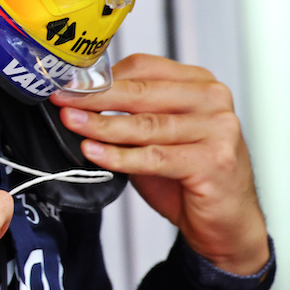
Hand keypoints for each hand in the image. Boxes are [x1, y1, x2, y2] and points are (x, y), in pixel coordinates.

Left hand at [50, 54, 269, 275]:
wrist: (226, 223)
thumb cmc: (190, 176)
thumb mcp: (159, 136)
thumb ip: (132, 116)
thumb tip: (82, 101)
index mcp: (200, 83)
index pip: (145, 66)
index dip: (104, 75)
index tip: (72, 83)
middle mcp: (213, 99)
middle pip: (143, 91)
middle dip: (96, 96)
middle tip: (63, 99)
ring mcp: (218, 128)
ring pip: (146, 124)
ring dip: (102, 125)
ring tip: (73, 123)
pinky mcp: (214, 161)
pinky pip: (155, 157)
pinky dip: (120, 156)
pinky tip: (94, 152)